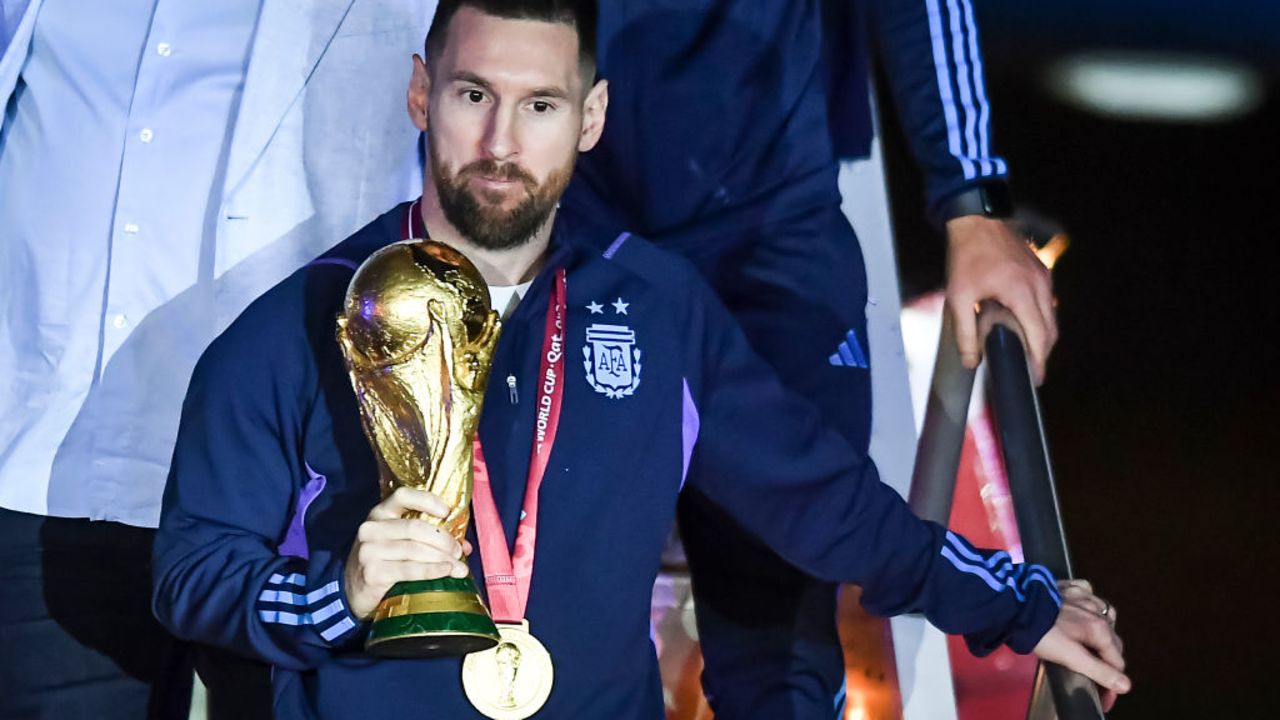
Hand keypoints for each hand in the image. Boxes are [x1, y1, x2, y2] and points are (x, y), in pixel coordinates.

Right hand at [343, 487, 472, 618]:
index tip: (447, 512)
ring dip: (442, 558)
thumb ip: (428, 539)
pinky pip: (409, 569)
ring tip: (459, 567)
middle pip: (415, 527)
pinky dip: (432, 570)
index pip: (403, 495)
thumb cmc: (382, 562)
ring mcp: (369, 550)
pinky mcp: (372, 573)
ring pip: (415, 549)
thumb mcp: (398, 543)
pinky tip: (445, 571)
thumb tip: (464, 545)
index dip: (427, 501)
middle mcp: (371, 528)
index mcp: (380, 513)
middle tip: (459, 551)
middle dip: (443, 540)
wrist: (351, 592)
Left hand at [945, 215, 1056, 383]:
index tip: (1036, 379)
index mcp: (1022, 293)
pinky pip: (1046, 302)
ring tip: (1027, 352)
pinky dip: (1040, 318)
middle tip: (1031, 371)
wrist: (976, 220)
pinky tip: (1025, 325)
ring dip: (1042, 336)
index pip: (1039, 336)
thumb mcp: (959, 297)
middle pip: (1050, 330)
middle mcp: (1039, 285)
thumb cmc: (966, 256)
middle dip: (1042, 353)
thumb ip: (965, 332)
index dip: (1039, 361)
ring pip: (1051, 316)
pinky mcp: (1040, 270)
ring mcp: (1043, 276)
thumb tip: (971, 362)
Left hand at [1033, 579, 1129, 711]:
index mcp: (1100, 630)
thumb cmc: (1042, 634)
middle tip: (1095, 674)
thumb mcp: (1070, 657)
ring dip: (1102, 629)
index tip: (1102, 696)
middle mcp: (1097, 612)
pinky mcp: (1068, 587)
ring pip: (1104, 615)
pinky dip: (1088, 602)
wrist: (1014, 606)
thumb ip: (1098, 671)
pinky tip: (1080, 608)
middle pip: (1112, 641)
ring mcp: (1083, 596)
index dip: (1111, 682)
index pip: (1117, 662)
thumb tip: (1125, 685)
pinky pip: (1087, 593)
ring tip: (1090, 642)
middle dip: (1107, 659)